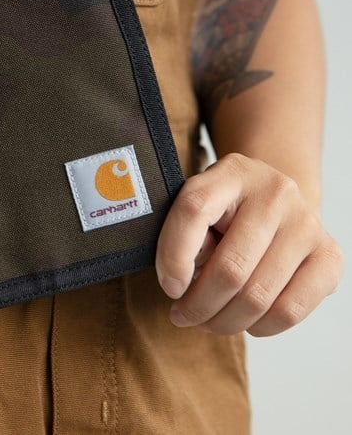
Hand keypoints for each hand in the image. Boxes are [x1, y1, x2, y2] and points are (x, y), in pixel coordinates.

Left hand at [155, 153, 342, 335]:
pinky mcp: (329, 256)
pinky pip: (291, 310)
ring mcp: (307, 224)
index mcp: (233, 171)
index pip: (195, 209)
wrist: (279, 201)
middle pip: (230, 267)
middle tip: (183, 315)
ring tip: (208, 321)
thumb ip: (185, 233)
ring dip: (225, 321)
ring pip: (258, 295)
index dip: (174, 254)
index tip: (169, 287)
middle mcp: (276, 192)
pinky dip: (261, 326)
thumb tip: (181, 283)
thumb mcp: (202, 204)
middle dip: (199, 304)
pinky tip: (246, 321)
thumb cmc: (230, 209)